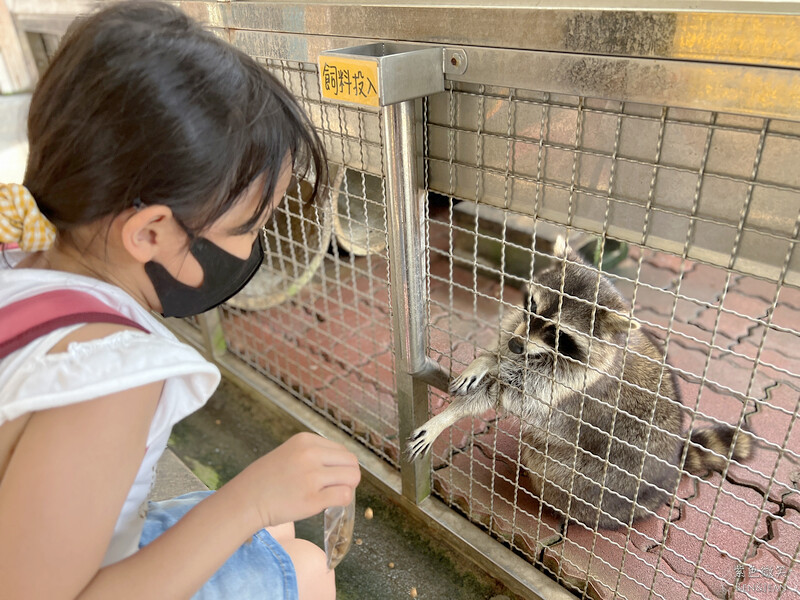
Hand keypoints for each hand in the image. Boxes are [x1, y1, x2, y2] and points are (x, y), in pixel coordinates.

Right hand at [231, 432, 360, 529]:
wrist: (245, 500)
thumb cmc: (266, 479)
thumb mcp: (290, 453)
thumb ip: (314, 454)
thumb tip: (343, 464)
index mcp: (306, 441)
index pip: (342, 450)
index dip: (341, 465)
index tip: (331, 476)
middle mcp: (310, 455)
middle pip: (352, 462)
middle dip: (348, 476)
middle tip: (336, 487)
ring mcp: (312, 477)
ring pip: (352, 478)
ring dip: (346, 488)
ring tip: (331, 495)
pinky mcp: (312, 499)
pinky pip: (344, 496)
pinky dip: (342, 501)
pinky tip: (328, 504)